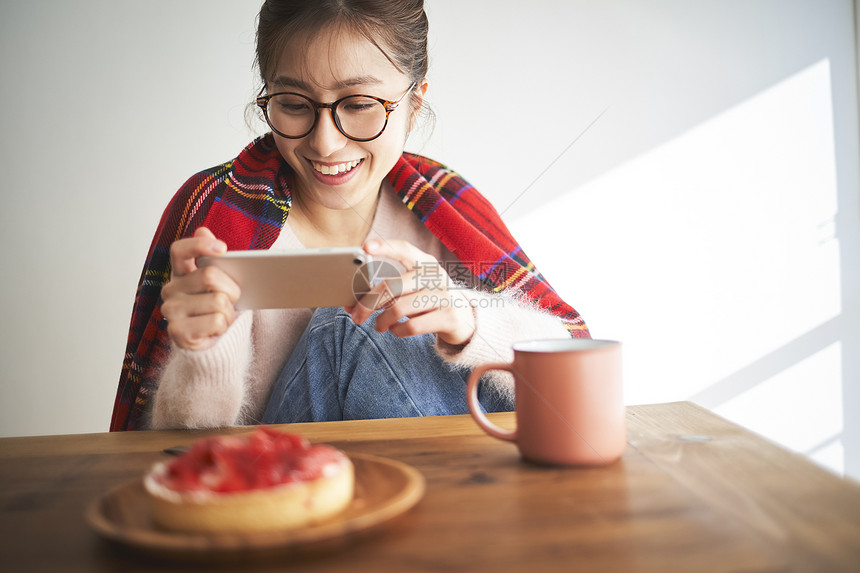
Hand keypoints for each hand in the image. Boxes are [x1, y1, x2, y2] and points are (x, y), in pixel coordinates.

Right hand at [160, 227, 239, 350]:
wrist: (215, 346)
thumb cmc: (218, 311)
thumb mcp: (221, 283)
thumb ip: (214, 259)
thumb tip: (203, 231)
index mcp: (179, 273)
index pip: (179, 250)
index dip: (199, 246)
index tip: (223, 249)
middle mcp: (169, 290)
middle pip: (209, 275)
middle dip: (232, 289)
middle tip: (233, 299)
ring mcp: (170, 311)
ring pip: (217, 301)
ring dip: (229, 312)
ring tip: (223, 318)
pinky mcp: (177, 332)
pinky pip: (216, 321)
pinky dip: (224, 326)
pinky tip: (216, 330)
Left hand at [347, 239, 475, 345]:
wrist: (464, 319)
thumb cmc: (428, 301)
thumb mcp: (413, 290)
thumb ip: (388, 292)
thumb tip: (351, 304)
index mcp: (426, 263)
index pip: (404, 249)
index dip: (384, 247)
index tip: (365, 247)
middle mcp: (436, 276)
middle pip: (393, 285)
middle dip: (368, 303)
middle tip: (356, 316)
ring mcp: (444, 296)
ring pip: (399, 308)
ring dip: (381, 321)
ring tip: (378, 326)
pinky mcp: (448, 317)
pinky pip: (411, 326)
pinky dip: (397, 331)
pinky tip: (395, 330)